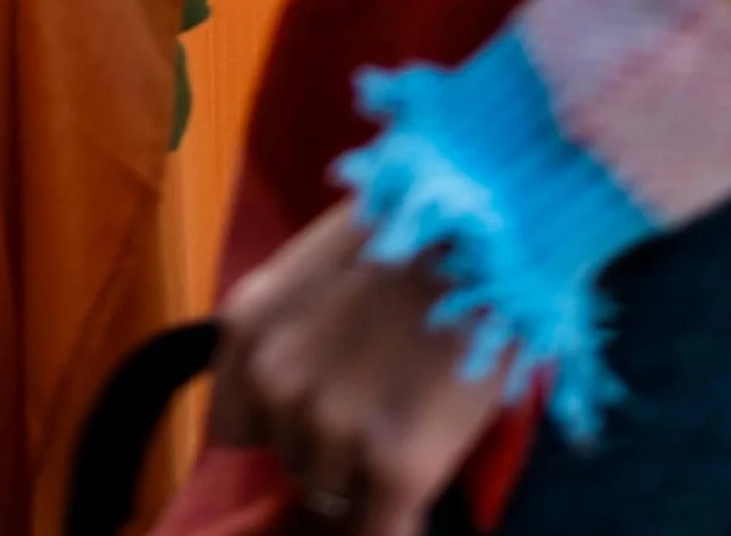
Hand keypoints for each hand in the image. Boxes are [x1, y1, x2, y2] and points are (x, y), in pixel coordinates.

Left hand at [210, 196, 515, 532]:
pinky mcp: (394, 466)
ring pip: (332, 492)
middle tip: (381, 395)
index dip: (281, 423)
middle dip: (325, 441)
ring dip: (364, 471)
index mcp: (248, 326)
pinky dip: (396, 521)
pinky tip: (417, 484)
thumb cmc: (412, 235)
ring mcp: (332, 425)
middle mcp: (275, 380)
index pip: (236, 427)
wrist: (494, 226)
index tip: (320, 405)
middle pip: (289, 457)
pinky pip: (378, 531)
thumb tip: (273, 399)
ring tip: (410, 413)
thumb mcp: (316, 265)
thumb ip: (284, 331)